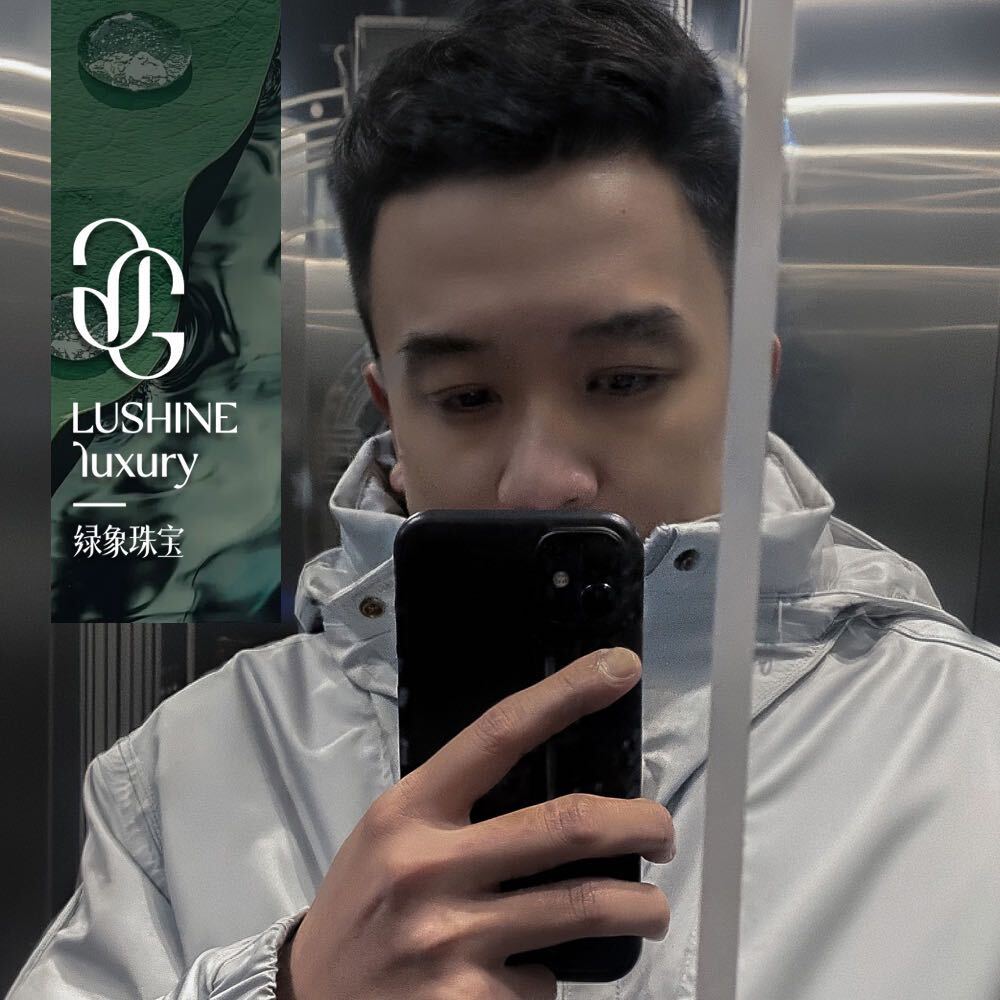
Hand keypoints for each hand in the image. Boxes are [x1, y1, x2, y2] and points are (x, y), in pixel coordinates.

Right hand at [284, 647, 673, 999]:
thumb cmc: (360, 908)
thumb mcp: (390, 837)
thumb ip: (455, 810)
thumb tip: (552, 789)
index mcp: (410, 812)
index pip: (499, 733)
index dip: (566, 694)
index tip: (617, 667)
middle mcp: (429, 868)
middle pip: (567, 824)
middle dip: (640, 823)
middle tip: (662, 830)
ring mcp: (450, 941)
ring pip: (583, 907)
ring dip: (640, 906)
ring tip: (651, 909)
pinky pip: (544, 983)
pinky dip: (552, 977)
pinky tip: (534, 976)